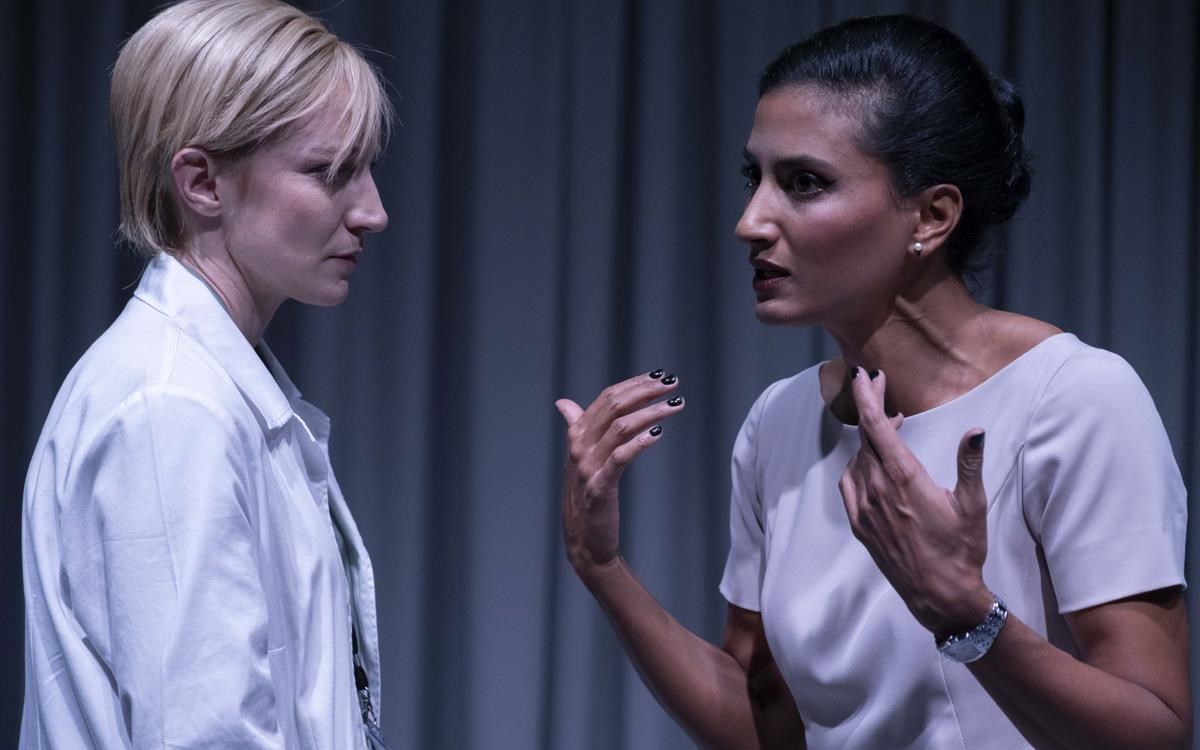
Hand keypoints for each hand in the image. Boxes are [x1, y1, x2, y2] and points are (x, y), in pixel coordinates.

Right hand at [555, 370, 683, 577]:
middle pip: (614, 407)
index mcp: (576, 436)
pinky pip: (620, 458)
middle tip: (672, 384)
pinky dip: (639, 442)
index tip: (660, 376)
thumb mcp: (578, 460)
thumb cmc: (585, 497)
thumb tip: (563, 403)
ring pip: (621, 428)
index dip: (634, 384)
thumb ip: (576, 428)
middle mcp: (579, 448)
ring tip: (675, 405)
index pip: (606, 399)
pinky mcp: (600, 489)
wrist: (584, 541)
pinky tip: (658, 434)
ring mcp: (588, 468)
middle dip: (645, 391)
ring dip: (651, 412)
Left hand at [837, 367, 992, 635]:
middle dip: (870, 408)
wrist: (939, 595)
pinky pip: (850, 483)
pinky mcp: (860, 524)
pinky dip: (859, 465)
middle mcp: (877, 490)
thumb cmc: (960, 549)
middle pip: (864, 437)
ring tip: (892, 428)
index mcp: (904, 478)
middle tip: (880, 388)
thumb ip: (970, 463)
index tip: (866, 375)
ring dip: (870, 439)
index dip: (867, 396)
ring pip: (858, 459)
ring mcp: (865, 508)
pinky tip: (874, 464)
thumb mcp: (972, 504)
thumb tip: (976, 430)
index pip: (875, 426)